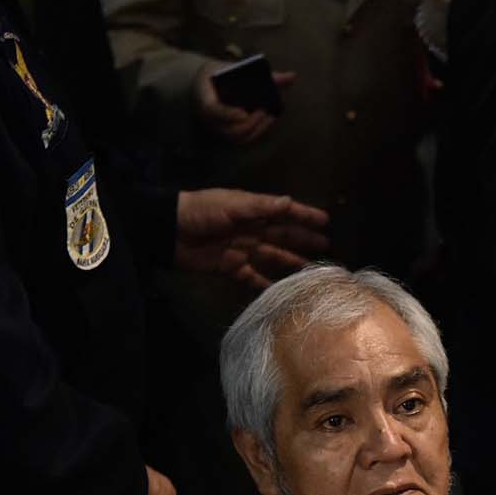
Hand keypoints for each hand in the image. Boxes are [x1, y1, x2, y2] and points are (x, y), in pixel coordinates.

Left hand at [174, 188, 329, 288]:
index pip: (284, 213)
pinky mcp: (230, 267)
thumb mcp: (231, 205)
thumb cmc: (200, 211)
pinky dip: (266, 284)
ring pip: (272, 257)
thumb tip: (289, 203)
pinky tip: (281, 291)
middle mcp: (251, 230)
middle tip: (326, 246)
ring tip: (310, 270)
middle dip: (303, 240)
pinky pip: (252, 278)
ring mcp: (241, 250)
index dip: (304, 216)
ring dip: (290, 262)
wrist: (168, 231)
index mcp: (252, 211)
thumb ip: (260, 207)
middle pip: (282, 236)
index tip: (325, 220)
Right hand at [192, 64, 295, 143]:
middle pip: (229, 130)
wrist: (203, 83)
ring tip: (269, 116)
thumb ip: (262, 74)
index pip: (212, 110)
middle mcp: (208, 118)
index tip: (244, 113)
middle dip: (250, 124)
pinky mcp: (225, 133)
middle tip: (264, 111)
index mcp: (205, 97)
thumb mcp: (233, 68)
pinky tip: (267, 121)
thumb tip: (292, 76)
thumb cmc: (219, 73)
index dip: (228, 114)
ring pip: (237, 138)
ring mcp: (217, 128)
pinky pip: (241, 139)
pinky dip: (256, 132)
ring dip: (256, 129)